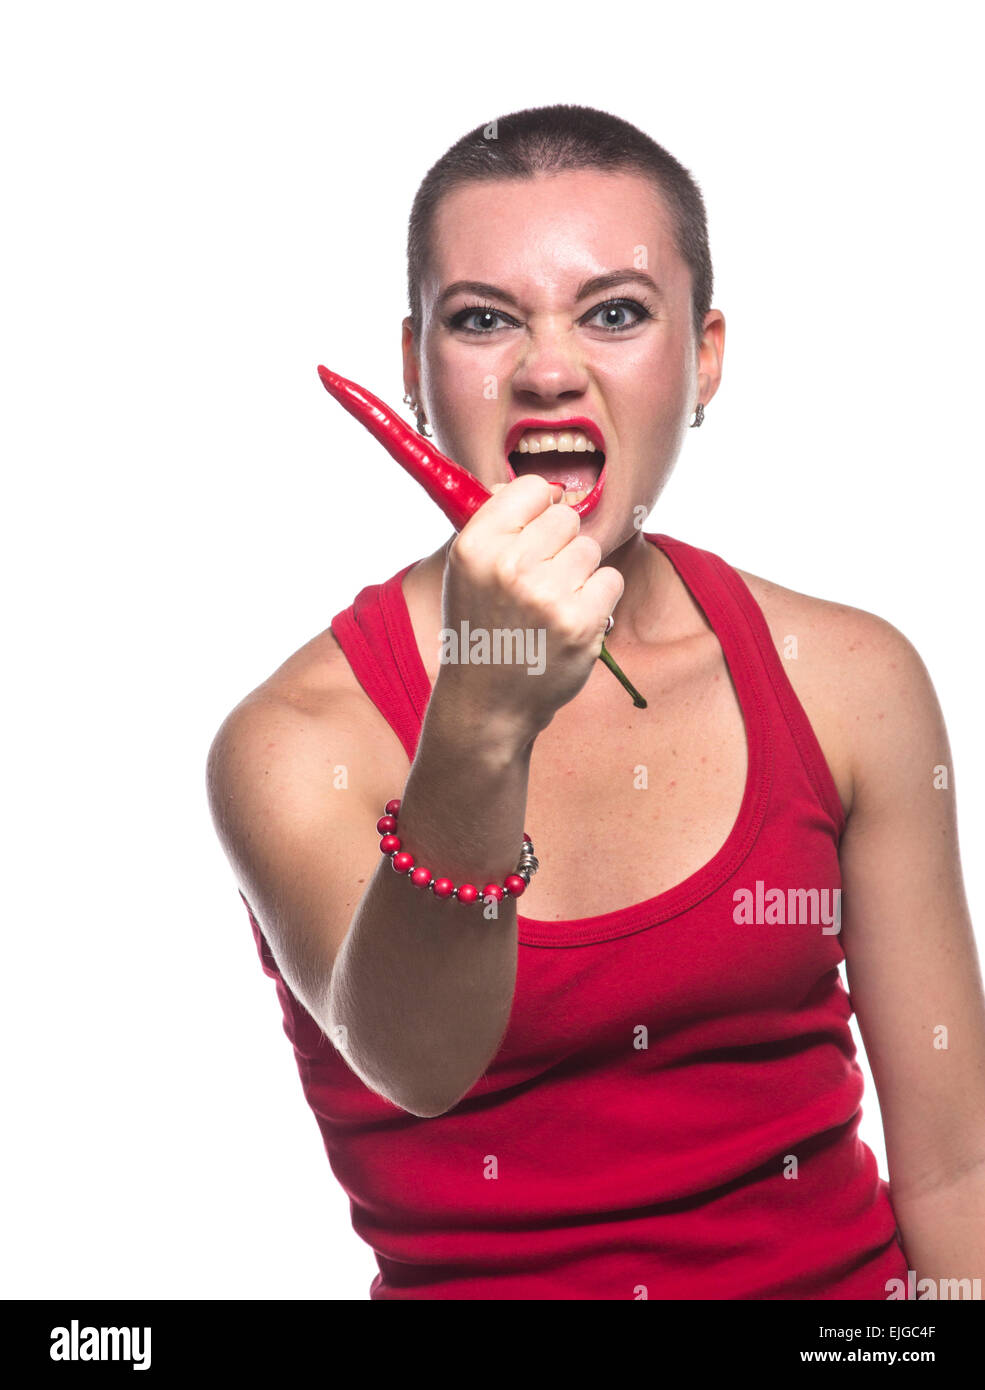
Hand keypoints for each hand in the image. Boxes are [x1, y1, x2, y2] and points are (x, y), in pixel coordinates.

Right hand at [434, 474, 624, 741]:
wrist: (488, 702)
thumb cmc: (483, 629)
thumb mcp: (468, 571)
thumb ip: (500, 524)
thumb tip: (546, 488)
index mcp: (475, 546)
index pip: (532, 488)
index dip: (538, 510)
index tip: (533, 533)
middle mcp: (509, 566)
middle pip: (566, 518)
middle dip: (560, 545)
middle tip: (538, 582)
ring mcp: (547, 596)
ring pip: (590, 550)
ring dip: (579, 574)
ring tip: (550, 605)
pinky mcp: (581, 622)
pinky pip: (611, 580)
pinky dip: (598, 599)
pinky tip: (571, 620)